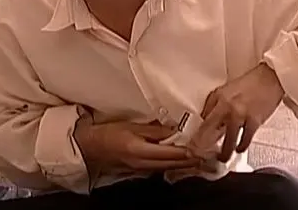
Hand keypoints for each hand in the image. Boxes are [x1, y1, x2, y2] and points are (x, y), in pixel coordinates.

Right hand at [74, 119, 200, 173]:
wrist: (89, 148)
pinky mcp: (140, 171)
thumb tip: (175, 130)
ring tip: (198, 154)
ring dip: (183, 162)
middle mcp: (144, 164)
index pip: (172, 153)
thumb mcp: (131, 126)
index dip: (189, 150)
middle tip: (207, 151)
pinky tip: (179, 159)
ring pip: (169, 168)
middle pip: (174, 164)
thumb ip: (154, 130)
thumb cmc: (107, 133)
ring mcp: (142, 170)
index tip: (203, 145)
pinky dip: (172, 163)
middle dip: (191, 159)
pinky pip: (161, 168)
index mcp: (141, 151)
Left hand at [190, 63, 283, 162]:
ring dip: (225, 151)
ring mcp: (241, 114)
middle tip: (202, 155)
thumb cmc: (249, 83)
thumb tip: (205, 119)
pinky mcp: (255, 120)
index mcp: (218, 98)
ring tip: (223, 158)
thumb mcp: (225, 90)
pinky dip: (242, 145)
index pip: (203, 119)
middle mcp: (227, 106)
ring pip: (229, 138)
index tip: (193, 145)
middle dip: (205, 144)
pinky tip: (239, 149)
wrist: (269, 78)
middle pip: (211, 129)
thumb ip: (214, 104)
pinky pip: (245, 138)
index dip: (197, 134)